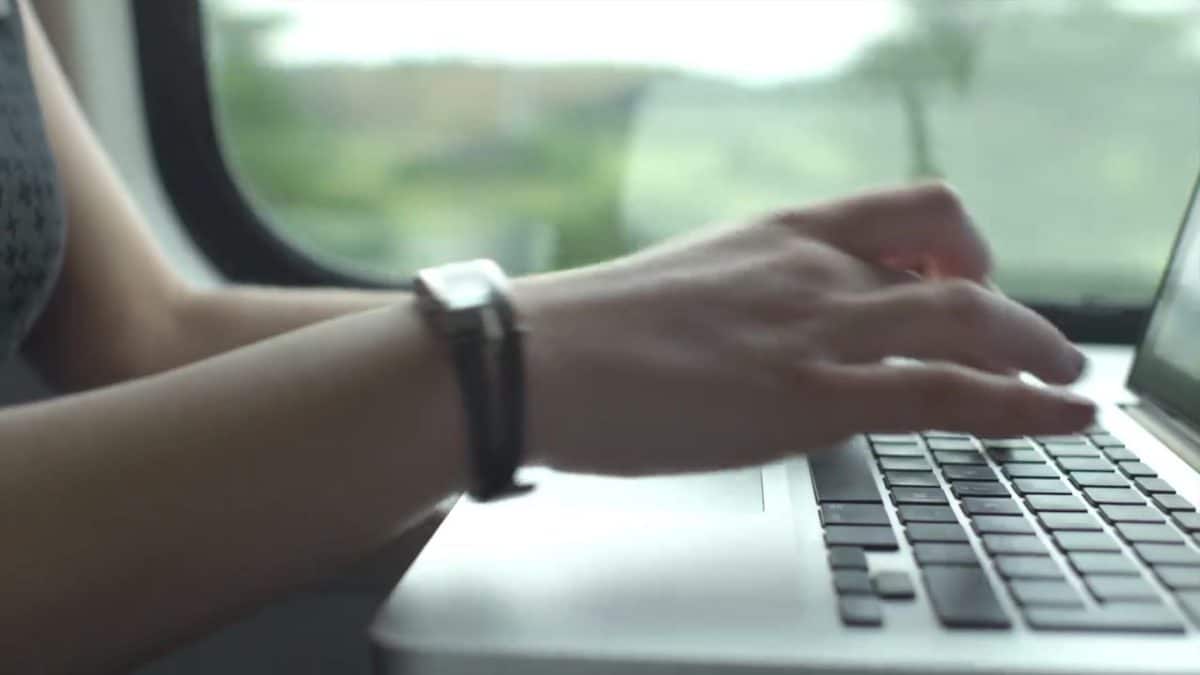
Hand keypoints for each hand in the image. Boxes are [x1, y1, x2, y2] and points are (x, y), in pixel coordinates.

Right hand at [514, 183, 1092, 475]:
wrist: (540, 359)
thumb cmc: (594, 332)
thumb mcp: (692, 285)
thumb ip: (756, 299)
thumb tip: (784, 337)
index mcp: (780, 233)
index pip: (905, 208)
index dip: (958, 242)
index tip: (962, 281)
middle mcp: (813, 267)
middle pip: (956, 258)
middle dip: (1010, 305)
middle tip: (1027, 344)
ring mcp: (817, 327)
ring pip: (971, 320)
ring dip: (1036, 351)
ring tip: (1064, 383)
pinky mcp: (810, 397)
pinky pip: (946, 392)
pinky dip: (1020, 406)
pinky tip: (1057, 418)